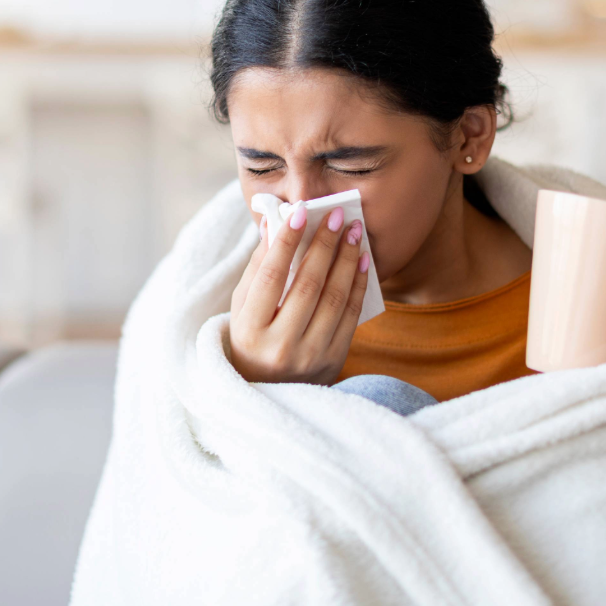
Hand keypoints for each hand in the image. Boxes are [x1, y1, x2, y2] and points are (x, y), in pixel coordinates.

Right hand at [229, 204, 370, 383]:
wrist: (267, 392)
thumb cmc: (251, 339)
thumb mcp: (242, 307)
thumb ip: (257, 267)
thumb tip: (273, 224)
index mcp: (249, 330)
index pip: (271, 277)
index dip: (287, 243)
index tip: (301, 213)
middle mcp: (279, 346)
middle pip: (308, 285)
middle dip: (325, 245)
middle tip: (337, 216)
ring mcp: (310, 357)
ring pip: (334, 299)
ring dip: (347, 260)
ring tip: (354, 232)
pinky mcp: (334, 361)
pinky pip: (350, 316)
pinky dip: (358, 285)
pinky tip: (362, 260)